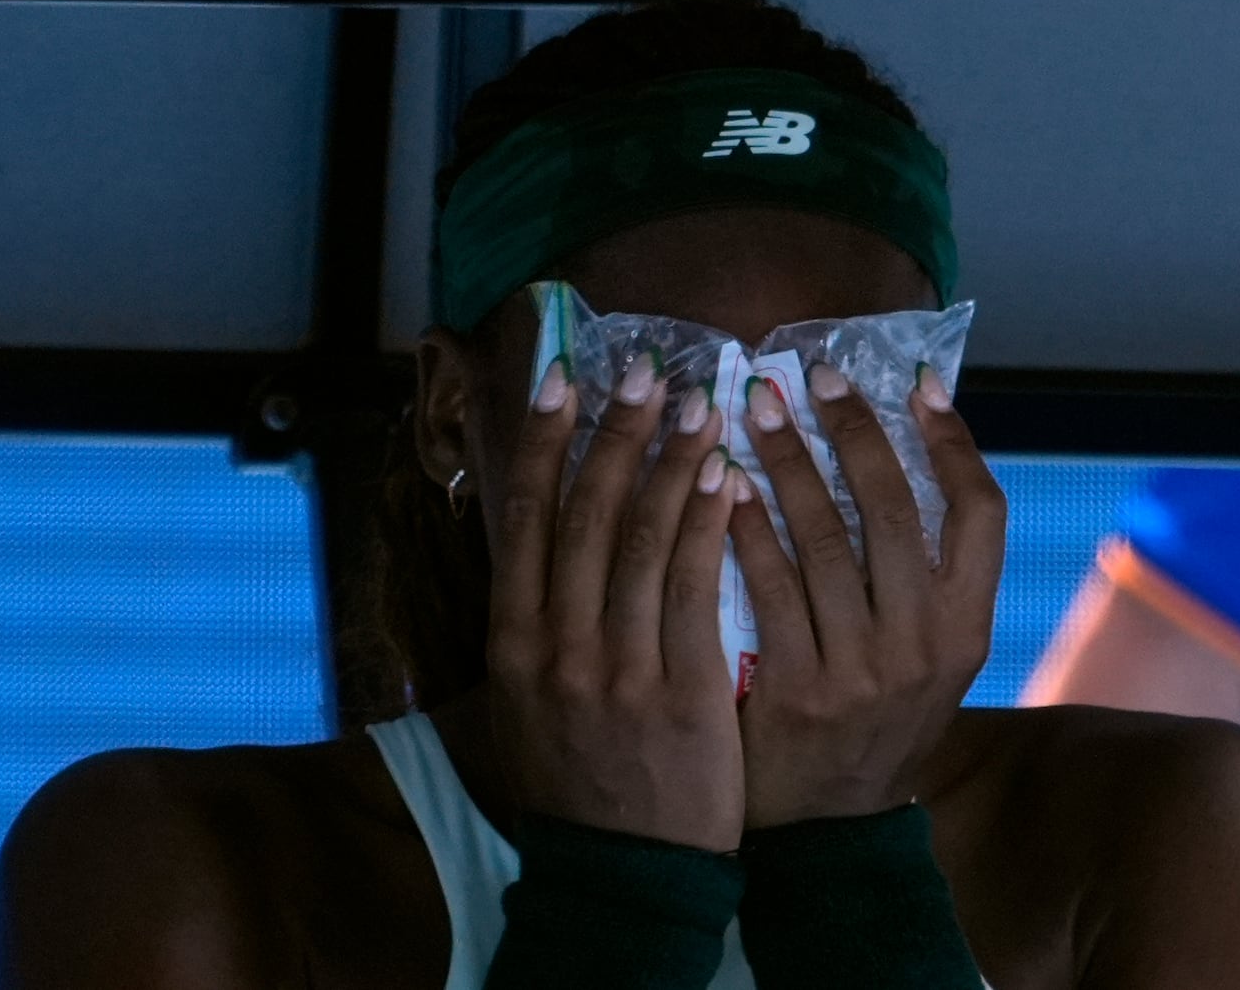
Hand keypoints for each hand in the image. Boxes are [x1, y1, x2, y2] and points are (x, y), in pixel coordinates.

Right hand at [485, 354, 745, 852]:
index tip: (562, 376)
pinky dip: (707, 524)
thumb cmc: (579, 778)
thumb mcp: (528, 701)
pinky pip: (694, 587)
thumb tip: (546, 534)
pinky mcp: (680, 690)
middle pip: (584, 512)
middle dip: (614, 430)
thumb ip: (536, 621)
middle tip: (642, 367)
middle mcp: (554, 643)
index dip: (545, 440)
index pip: (525, 517)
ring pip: (641, 538)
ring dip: (669, 459)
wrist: (618, 871)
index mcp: (512, 639)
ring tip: (698, 401)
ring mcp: (615, 667)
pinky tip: (727, 476)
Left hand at [732, 362, 1005, 827]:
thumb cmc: (872, 723)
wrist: (828, 833)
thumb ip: (921, 576)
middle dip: (852, 427)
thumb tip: (893, 452)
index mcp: (969, 629)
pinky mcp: (794, 690)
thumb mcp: (925, 658)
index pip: (982, 510)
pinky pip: (766, 583)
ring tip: (756, 406)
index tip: (915, 381)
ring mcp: (862, 671)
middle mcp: (926, 646)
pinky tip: (722, 482)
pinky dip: (744, 523)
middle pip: (894, 506)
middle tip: (811, 373)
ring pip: (825, 533)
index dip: (953, 439)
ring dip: (786, 458)